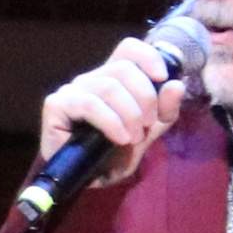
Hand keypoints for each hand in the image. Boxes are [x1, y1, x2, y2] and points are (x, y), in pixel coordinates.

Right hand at [32, 34, 195, 195]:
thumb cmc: (112, 156)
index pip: (129, 48)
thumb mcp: (148, 134)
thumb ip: (165, 111)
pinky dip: (110, 121)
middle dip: (145, 97)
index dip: (149, 56)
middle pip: (124, 68)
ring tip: (133, 138)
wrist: (86, 183)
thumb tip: (177, 85)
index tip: (162, 77)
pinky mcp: (56, 105)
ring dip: (130, 114)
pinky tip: (119, 138)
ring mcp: (72, 90)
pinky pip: (89, 104)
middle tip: (147, 125)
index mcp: (113, 78)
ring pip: (109, 86)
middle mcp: (92, 79)